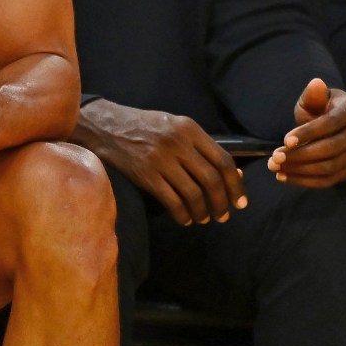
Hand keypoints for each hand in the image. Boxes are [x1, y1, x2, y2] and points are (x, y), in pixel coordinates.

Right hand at [75, 98, 242, 224]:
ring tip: (205, 218)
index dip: (236, 184)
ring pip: (193, 193)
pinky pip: (172, 201)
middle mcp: (177, 143)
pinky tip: (186, 219)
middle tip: (224, 215)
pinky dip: (183, 214)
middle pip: (211, 179)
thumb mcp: (175, 127)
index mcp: (189, 128)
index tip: (240, 201)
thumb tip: (235, 174)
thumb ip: (201, 148)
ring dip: (203, 211)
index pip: (223, 160)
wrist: (105, 127)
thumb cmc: (145, 127)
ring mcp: (161, 160)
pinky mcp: (145, 175)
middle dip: (221, 202)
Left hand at [269, 78, 345, 188]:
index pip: (330, 123)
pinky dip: (305, 181)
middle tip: (275, 158)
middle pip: (330, 148)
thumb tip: (315, 84)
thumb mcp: (314, 99)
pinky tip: (285, 176)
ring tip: (276, 167)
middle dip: (300, 155)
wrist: (334, 125)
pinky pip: (329, 180)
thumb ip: (312, 95)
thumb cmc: (320, 108)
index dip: (308, 133)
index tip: (285, 141)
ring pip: (329, 167)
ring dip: (299, 170)